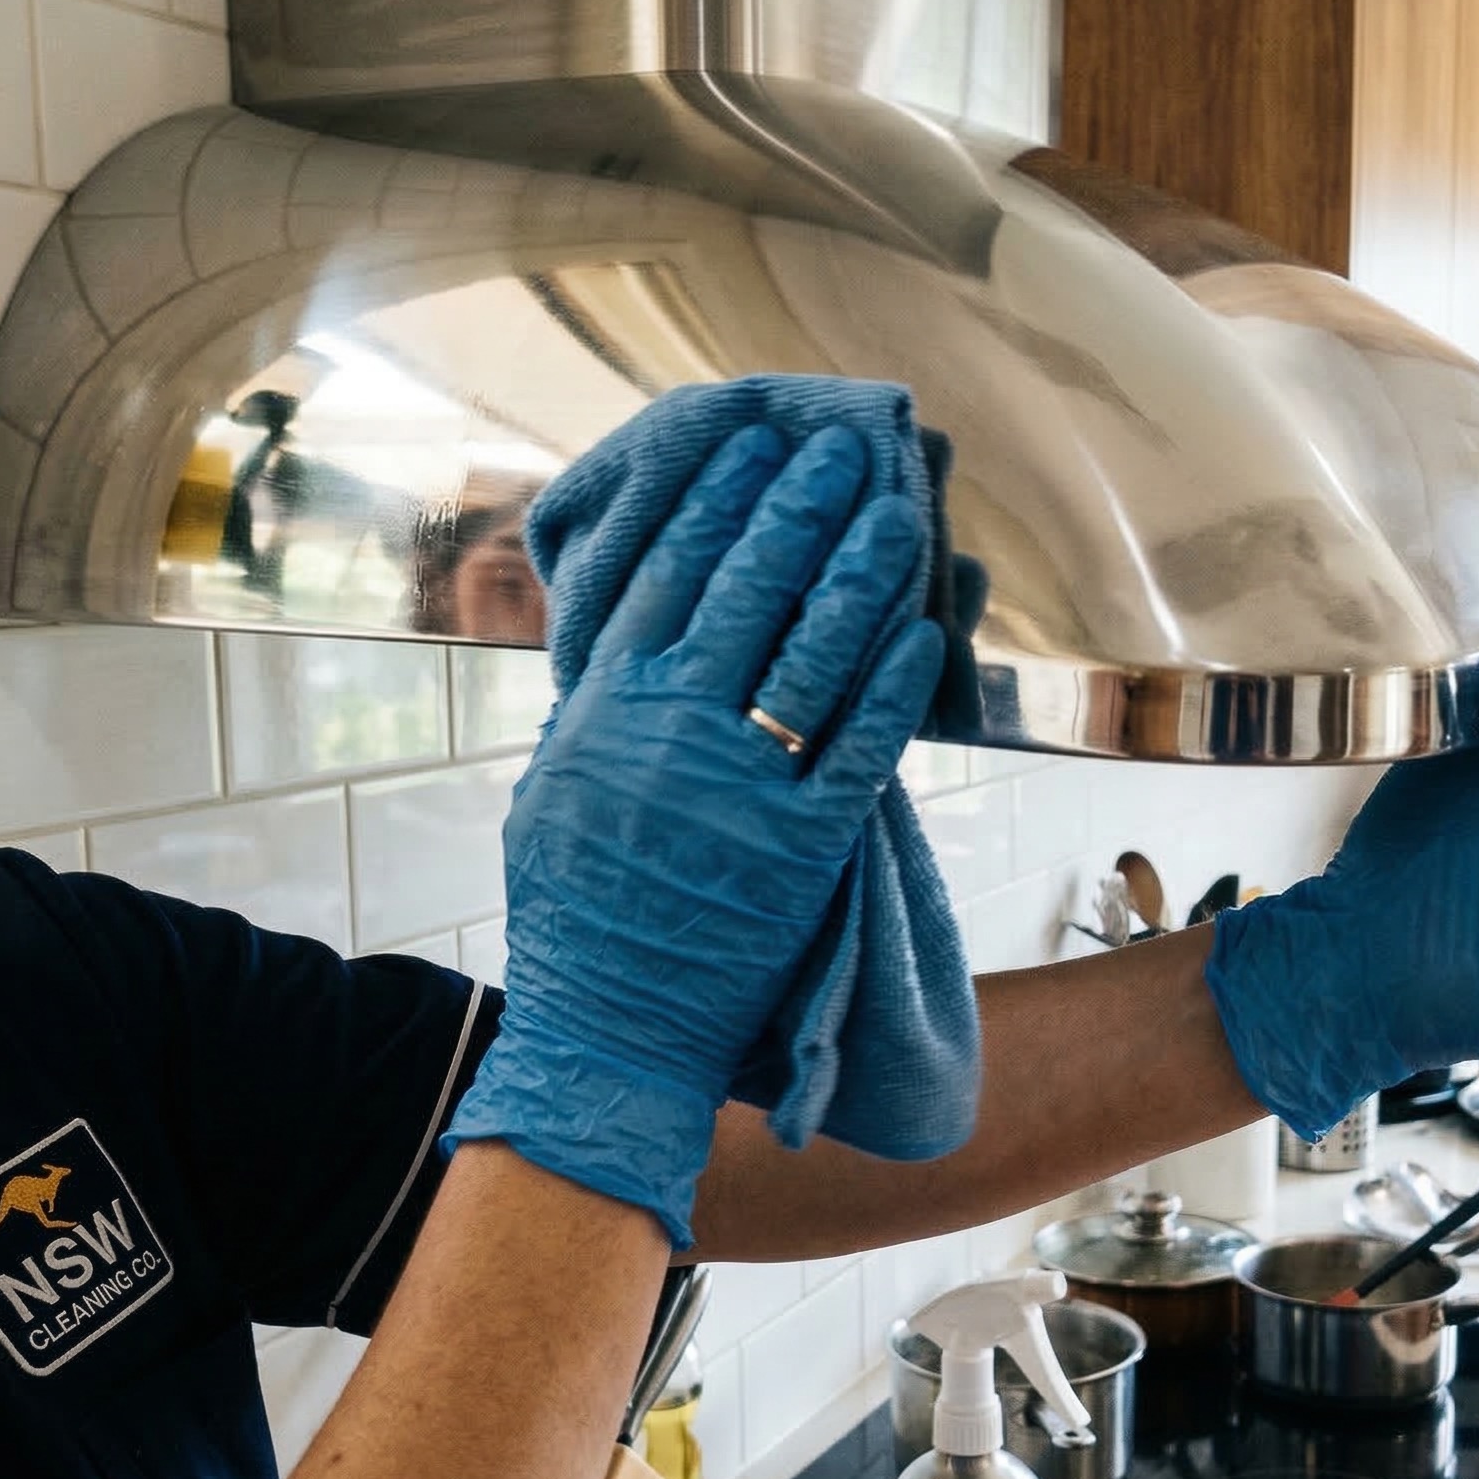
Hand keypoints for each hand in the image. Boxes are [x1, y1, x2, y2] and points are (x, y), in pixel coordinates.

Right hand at [445, 423, 944, 1243]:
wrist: (609, 1031)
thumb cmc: (574, 915)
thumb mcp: (553, 794)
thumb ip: (591, 710)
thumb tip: (618, 636)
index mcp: (605, 715)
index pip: (662, 578)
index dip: (709, 503)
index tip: (743, 447)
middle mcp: (669, 737)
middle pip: (743, 592)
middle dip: (794, 509)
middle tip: (835, 447)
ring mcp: (739, 791)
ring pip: (810, 655)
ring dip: (858, 573)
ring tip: (895, 511)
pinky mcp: (803, 849)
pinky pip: (859, 748)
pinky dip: (894, 685)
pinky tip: (924, 629)